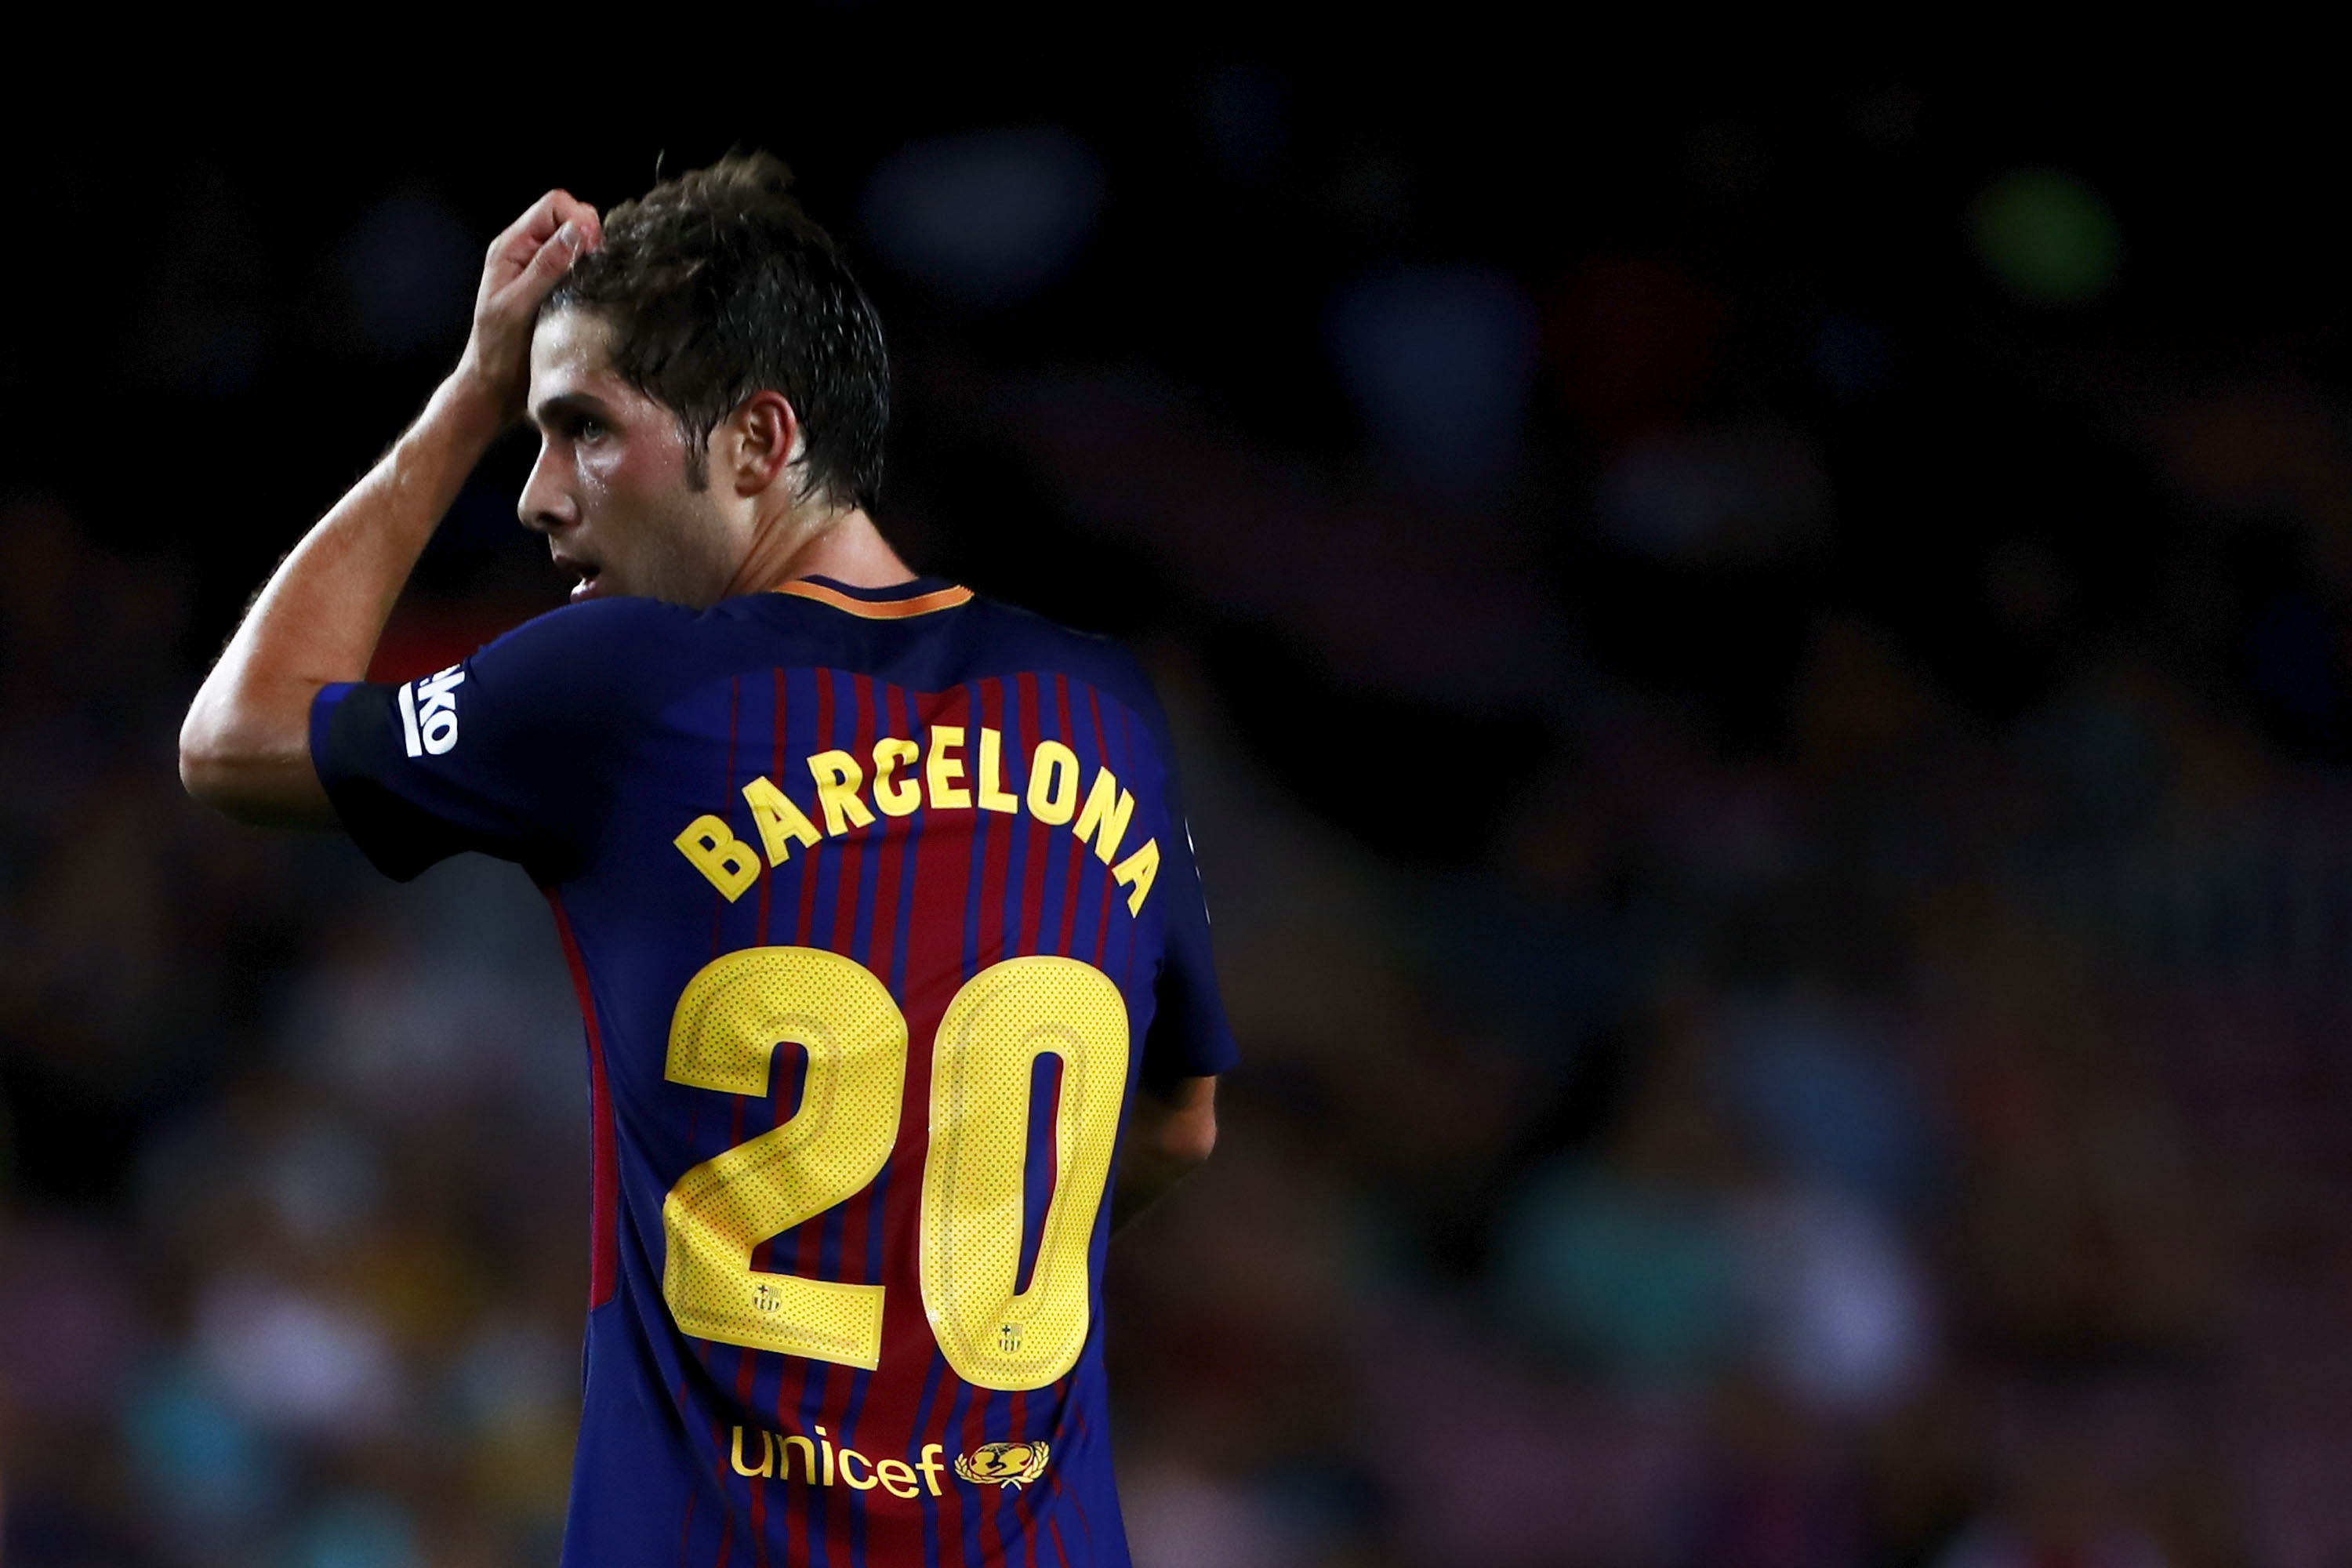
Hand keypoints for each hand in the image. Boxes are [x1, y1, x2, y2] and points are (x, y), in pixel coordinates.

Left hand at [456, 189, 603, 420]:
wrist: (496, 387)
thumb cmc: (499, 349)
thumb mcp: (519, 304)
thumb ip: (547, 265)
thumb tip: (577, 230)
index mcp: (511, 247)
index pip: (553, 206)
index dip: (578, 219)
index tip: (594, 247)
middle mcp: (527, 253)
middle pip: (569, 219)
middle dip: (588, 234)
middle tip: (597, 265)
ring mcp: (543, 272)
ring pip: (578, 243)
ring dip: (592, 255)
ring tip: (596, 279)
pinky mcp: (556, 291)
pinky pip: (580, 269)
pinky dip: (592, 273)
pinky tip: (595, 289)